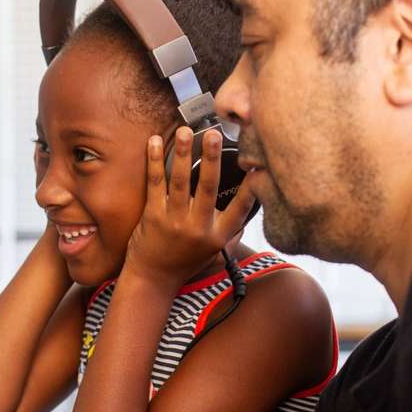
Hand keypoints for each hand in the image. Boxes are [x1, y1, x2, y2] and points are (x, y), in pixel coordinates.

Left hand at [124, 126, 256, 289]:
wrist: (153, 280)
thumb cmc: (185, 262)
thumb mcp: (215, 251)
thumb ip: (230, 230)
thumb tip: (249, 206)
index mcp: (217, 236)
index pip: (239, 209)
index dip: (250, 188)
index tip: (258, 166)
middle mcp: (197, 228)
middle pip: (208, 188)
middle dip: (212, 158)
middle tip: (215, 134)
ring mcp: (174, 221)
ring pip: (180, 182)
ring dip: (184, 154)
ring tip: (185, 131)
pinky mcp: (152, 216)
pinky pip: (155, 183)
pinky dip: (155, 161)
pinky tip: (154, 142)